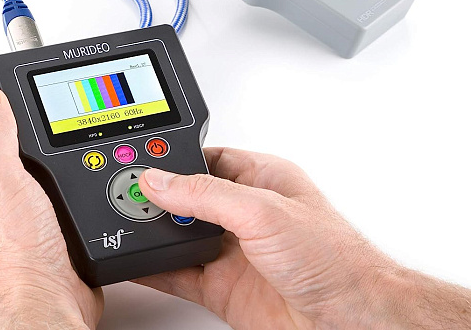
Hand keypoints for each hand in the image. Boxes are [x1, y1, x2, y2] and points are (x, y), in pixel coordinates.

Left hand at [0, 88, 102, 329]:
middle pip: (10, 152)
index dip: (0, 112)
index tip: (20, 96)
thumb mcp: (1, 181)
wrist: (48, 301)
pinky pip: (59, 197)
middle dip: (33, 138)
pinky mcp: (46, 231)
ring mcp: (18, 218)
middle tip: (51, 119)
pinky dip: (71, 186)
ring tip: (68, 147)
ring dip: (55, 163)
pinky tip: (80, 182)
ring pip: (38, 175)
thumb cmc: (15, 256)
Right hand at [136, 148, 403, 328]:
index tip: (143, 164)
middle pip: (187, 198)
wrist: (350, 322)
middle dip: (158, 198)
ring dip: (153, 233)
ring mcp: (231, 251)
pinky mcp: (221, 287)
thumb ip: (205, 194)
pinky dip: (152, 269)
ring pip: (179, 236)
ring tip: (121, 224)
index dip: (175, 160)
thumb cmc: (334, 259)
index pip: (207, 159)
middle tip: (125, 195)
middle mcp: (244, 213)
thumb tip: (160, 180)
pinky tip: (134, 261)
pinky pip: (176, 274)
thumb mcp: (262, 211)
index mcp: (260, 179)